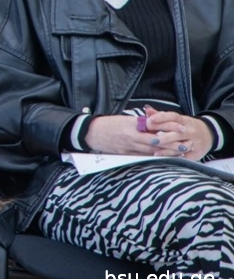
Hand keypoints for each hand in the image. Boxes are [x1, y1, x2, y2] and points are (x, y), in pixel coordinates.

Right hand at [83, 110, 212, 158]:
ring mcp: (129, 146)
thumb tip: (156, 123)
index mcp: (133, 123)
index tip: (182, 127)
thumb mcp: (125, 120)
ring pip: (152, 150)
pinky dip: (155, 157)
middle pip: (157, 140)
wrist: (91, 132)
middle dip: (173, 143)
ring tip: (180, 152)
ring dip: (167, 152)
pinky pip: (143, 157)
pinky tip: (164, 159)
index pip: (155, 125)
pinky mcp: (126, 154)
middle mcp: (132, 135)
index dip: (170, 127)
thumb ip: (140, 122)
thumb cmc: (108, 124)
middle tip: (187, 144)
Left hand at [142, 108, 214, 160]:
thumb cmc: (187, 126)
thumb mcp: (177, 119)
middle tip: (150, 140)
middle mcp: (191, 131)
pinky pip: (184, 157)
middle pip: (176, 133)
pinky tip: (164, 159)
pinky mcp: (197, 154)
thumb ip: (161, 115)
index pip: (173, 117)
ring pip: (180, 146)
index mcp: (185, 120)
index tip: (149, 120)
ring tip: (155, 152)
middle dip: (163, 137)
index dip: (161, 118)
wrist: (209, 134)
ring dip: (167, 150)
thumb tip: (147, 110)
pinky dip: (173, 157)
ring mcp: (195, 143)